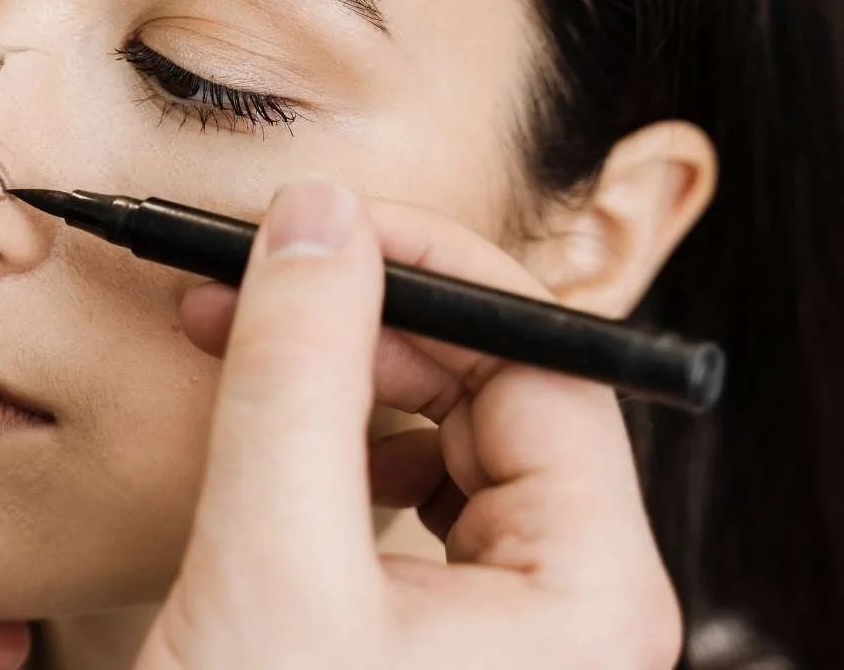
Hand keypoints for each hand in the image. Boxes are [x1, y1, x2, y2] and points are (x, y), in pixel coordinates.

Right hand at [141, 181, 681, 669]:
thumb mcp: (273, 565)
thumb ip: (300, 371)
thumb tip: (321, 217)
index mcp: (593, 593)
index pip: (543, 363)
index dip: (432, 268)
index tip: (324, 222)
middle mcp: (574, 606)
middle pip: (499, 391)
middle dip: (375, 320)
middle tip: (260, 280)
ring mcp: (512, 629)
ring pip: (450, 438)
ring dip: (349, 376)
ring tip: (250, 351)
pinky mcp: (442, 642)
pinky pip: (413, 501)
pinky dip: (341, 448)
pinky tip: (281, 441)